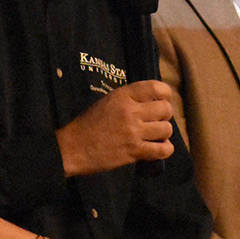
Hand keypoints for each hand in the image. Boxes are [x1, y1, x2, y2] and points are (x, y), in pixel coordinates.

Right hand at [56, 80, 174, 176]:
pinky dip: (164, 149)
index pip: (156, 87)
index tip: (161, 100)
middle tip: (156, 120)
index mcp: (123, 96)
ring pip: (166, 129)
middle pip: (166, 109)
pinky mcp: (134, 151)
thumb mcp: (107, 101)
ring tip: (155, 135)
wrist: (73, 147)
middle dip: (165, 115)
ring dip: (164, 133)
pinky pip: (163, 150)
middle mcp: (131, 112)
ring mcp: (134, 132)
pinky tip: (157, 148)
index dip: (165, 94)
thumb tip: (152, 100)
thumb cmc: (88, 123)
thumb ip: (129, 99)